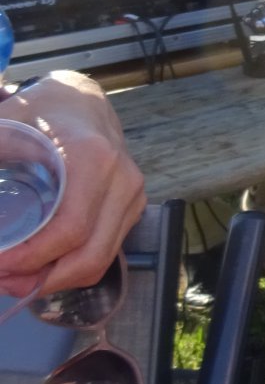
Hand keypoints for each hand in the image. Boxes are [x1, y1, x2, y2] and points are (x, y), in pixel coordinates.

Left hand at [0, 72, 144, 295]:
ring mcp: (132, 196)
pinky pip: (105, 252)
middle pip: (90, 255)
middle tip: (2, 280)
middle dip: (41, 280)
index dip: (31, 257)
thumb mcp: (5, 126)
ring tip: (14, 278)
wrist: (81, 102)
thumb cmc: (41, 113)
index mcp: (94, 159)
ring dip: (56, 281)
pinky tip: (39, 265)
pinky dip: (71, 269)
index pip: (70, 229)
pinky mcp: (132, 207)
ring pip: (100, 260)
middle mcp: (122, 181)